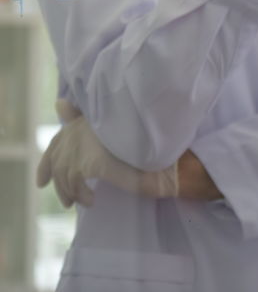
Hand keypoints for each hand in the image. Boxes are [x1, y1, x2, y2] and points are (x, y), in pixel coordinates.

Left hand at [36, 100, 177, 206]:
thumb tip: (58, 103)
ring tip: (81, 203)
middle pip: (58, 159)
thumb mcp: (110, 132)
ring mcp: (87, 144)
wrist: (167, 160)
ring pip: (66, 174)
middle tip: (66, 202)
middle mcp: (84, 127)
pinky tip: (91, 201)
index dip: (47, 162)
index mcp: (90, 118)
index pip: (59, 139)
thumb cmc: (145, 145)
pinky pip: (77, 183)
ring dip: (71, 192)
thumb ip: (84, 119)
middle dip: (59, 183)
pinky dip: (82, 194)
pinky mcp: (92, 162)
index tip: (43, 181)